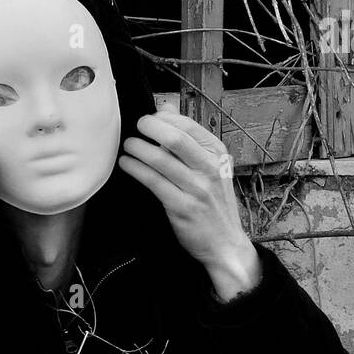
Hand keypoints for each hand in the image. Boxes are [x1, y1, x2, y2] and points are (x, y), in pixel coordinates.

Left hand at [118, 110, 260, 302]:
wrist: (226, 244)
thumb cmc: (214, 203)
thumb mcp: (211, 166)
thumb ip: (189, 138)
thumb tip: (166, 108)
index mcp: (217, 154)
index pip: (188, 125)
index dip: (164, 118)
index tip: (150, 119)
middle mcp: (209, 169)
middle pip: (175, 138)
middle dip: (150, 127)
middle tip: (137, 126)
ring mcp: (197, 189)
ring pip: (161, 160)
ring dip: (138, 148)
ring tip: (128, 145)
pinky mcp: (182, 207)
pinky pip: (154, 182)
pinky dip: (136, 169)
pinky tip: (128, 164)